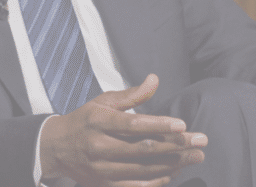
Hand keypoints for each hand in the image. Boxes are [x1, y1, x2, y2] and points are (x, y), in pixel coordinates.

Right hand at [39, 74, 206, 186]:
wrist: (55, 148)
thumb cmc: (85, 120)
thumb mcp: (103, 101)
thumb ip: (132, 95)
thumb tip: (155, 79)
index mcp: (98, 121)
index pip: (133, 124)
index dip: (158, 125)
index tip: (183, 125)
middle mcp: (99, 146)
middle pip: (142, 149)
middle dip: (175, 146)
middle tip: (201, 142)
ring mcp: (101, 169)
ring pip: (142, 169)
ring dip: (173, 164)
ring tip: (195, 157)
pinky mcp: (103, 184)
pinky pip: (135, 185)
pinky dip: (157, 180)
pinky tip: (175, 172)